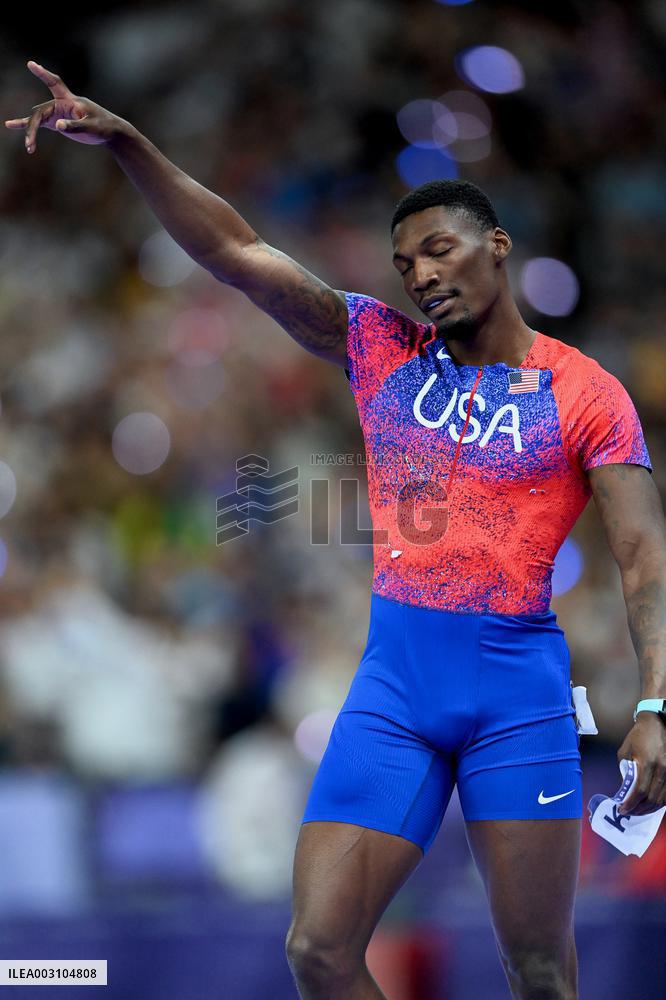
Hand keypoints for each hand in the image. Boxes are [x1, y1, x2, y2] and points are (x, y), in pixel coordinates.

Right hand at [4, 60, 124, 152]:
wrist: (111, 132)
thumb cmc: (104, 127)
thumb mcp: (91, 127)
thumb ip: (75, 126)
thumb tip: (57, 125)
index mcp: (70, 100)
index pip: (54, 83)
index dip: (43, 74)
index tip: (31, 64)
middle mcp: (61, 104)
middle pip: (40, 111)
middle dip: (33, 127)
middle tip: (30, 144)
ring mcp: (58, 113)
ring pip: (38, 119)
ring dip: (31, 132)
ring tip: (28, 146)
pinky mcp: (58, 123)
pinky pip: (40, 124)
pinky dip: (29, 127)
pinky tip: (13, 126)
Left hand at [617, 713, 665, 814]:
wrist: (656, 723)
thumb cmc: (638, 736)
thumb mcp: (625, 751)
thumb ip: (625, 771)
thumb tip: (625, 789)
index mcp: (647, 762)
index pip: (640, 790)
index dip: (631, 803)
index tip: (622, 809)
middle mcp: (662, 768)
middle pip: (652, 798)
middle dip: (639, 809)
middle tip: (629, 813)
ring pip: (662, 799)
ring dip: (649, 808)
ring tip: (638, 811)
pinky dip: (660, 803)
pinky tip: (651, 805)